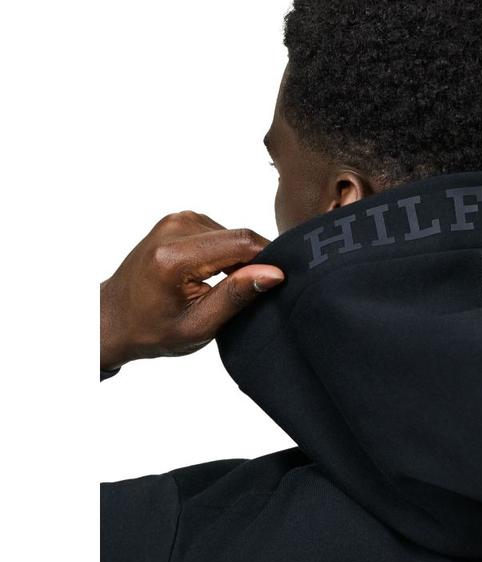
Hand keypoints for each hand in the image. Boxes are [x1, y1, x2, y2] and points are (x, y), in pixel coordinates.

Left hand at [100, 211, 283, 370]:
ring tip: (222, 289)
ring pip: (233, 235)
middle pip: (239, 237)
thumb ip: (236, 296)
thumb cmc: (152, 330)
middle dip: (253, 264)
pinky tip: (213, 276)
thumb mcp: (199, 325)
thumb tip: (274, 273)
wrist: (114, 318)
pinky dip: (226, 255)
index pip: (242, 243)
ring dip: (239, 261)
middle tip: (244, 297)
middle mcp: (175, 227)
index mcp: (175, 256)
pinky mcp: (180, 220)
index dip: (268, 261)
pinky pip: (221, 233)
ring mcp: (176, 220)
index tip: (275, 285)